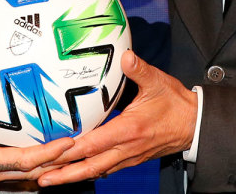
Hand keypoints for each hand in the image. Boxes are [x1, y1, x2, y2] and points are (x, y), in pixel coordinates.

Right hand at [0, 83, 73, 191]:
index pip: (25, 161)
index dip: (49, 153)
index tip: (70, 142)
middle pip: (34, 172)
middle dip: (59, 161)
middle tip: (83, 146)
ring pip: (27, 176)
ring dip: (49, 166)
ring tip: (70, 152)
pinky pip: (15, 174)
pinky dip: (32, 167)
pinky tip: (40, 158)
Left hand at [37, 50, 196, 185]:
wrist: (194, 124)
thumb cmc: (175, 104)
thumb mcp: (158, 82)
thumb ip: (139, 70)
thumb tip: (126, 56)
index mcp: (130, 129)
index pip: (96, 142)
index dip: (74, 149)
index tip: (53, 152)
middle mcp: (127, 147)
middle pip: (91, 165)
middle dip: (65, 173)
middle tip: (41, 177)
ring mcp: (128, 157)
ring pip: (96, 171)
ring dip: (72, 177)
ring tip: (49, 179)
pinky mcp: (131, 159)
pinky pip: (105, 170)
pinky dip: (87, 173)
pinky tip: (74, 174)